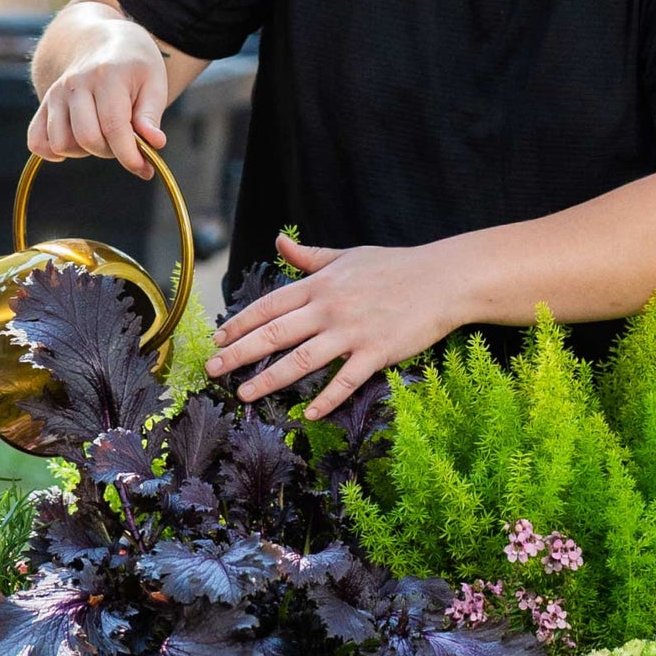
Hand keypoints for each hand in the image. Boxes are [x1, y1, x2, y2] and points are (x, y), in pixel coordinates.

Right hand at [28, 20, 167, 177]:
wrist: (102, 42)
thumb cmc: (134, 65)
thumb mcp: (154, 82)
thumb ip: (151, 115)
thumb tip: (154, 143)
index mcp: (107, 76)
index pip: (114, 128)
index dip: (130, 156)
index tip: (145, 169)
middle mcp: (75, 84)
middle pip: (87, 138)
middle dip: (111, 152)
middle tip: (125, 141)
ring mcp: (56, 93)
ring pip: (62, 143)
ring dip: (85, 152)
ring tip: (103, 136)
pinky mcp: (44, 104)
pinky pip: (37, 140)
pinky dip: (54, 152)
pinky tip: (75, 146)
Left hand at [206, 233, 468, 417]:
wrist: (443, 279)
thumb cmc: (396, 267)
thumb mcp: (348, 256)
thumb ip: (310, 256)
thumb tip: (278, 241)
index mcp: (320, 285)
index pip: (269, 305)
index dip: (240, 323)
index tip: (218, 338)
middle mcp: (329, 308)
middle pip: (275, 334)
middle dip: (239, 353)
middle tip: (212, 369)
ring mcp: (352, 332)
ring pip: (301, 360)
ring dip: (269, 379)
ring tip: (244, 394)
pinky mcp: (377, 352)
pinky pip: (346, 380)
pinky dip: (326, 398)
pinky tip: (308, 414)